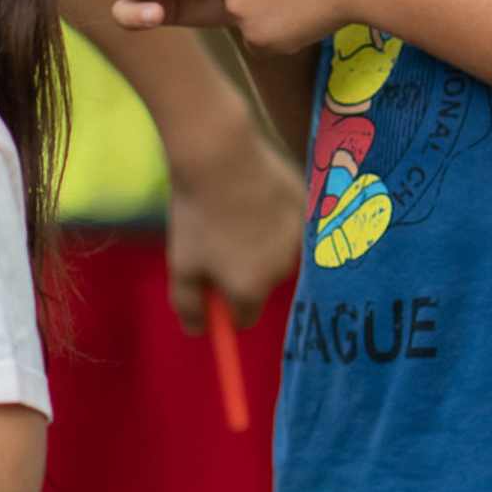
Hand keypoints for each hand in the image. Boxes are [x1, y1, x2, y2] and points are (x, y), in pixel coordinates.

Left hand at [161, 97, 307, 332]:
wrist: (223, 159)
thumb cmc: (197, 217)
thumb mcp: (181, 267)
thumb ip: (189, 305)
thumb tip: (197, 332)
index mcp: (251, 289)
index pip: (243, 318)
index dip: (224, 307)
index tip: (211, 289)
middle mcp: (283, 271)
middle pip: (261, 285)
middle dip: (242, 273)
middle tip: (216, 241)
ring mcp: (300, 239)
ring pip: (278, 254)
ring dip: (261, 245)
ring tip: (234, 215)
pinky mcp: (310, 210)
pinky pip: (290, 226)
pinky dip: (275, 219)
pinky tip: (254, 198)